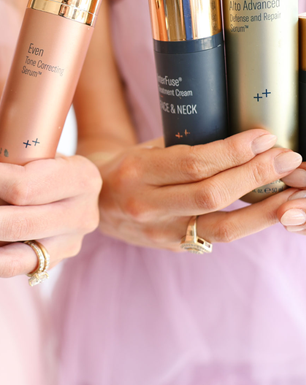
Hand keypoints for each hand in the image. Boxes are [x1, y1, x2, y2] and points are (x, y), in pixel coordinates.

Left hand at [0, 141, 100, 277]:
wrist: (92, 188)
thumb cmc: (56, 160)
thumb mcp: (43, 148)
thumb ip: (8, 158)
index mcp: (81, 179)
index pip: (22, 185)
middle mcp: (80, 217)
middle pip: (11, 227)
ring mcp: (69, 246)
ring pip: (7, 261)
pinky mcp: (53, 263)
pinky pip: (7, 268)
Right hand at [97, 130, 302, 250]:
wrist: (98, 201)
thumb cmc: (130, 166)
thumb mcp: (149, 147)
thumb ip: (189, 146)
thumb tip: (246, 141)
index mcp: (138, 171)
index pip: (193, 164)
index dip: (234, 151)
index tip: (264, 138)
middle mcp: (146, 206)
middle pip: (211, 195)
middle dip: (256, 175)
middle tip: (288, 159)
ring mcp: (160, 232)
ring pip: (221, 228)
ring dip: (263, 210)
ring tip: (293, 194)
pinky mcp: (173, 246)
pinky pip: (217, 237)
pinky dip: (248, 223)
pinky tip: (269, 210)